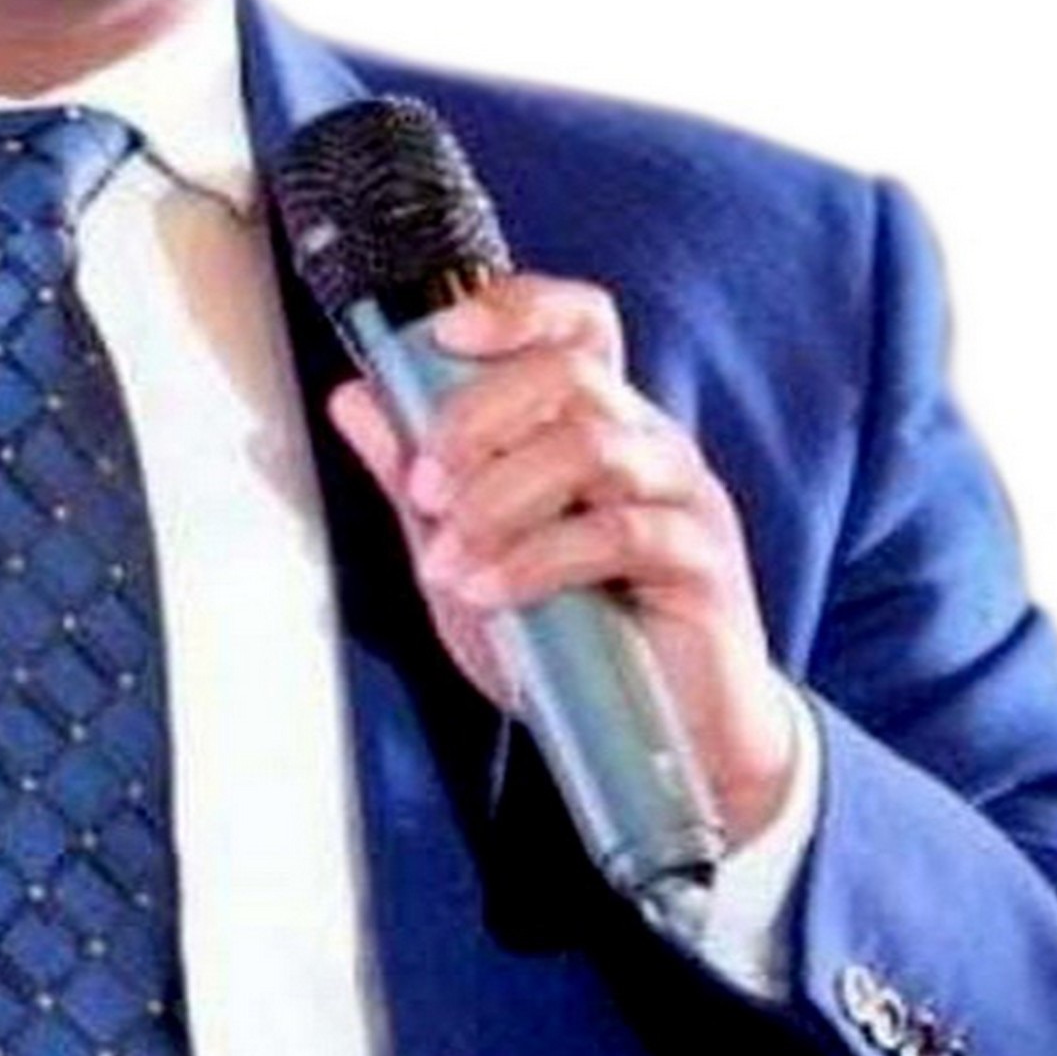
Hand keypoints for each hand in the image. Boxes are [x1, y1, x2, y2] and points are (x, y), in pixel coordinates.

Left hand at [327, 274, 795, 844]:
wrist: (662, 746)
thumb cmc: (571, 647)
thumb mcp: (466, 557)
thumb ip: (416, 480)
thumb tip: (355, 398)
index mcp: (596, 425)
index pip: (574, 324)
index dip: (515, 308)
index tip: (442, 333)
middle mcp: (646, 444)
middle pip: (570, 373)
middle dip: (477, 418)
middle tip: (425, 485)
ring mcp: (681, 498)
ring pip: (590, 448)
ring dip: (497, 499)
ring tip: (448, 561)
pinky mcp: (701, 562)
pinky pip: (616, 534)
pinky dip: (535, 561)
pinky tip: (489, 593)